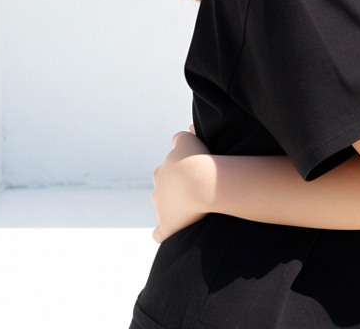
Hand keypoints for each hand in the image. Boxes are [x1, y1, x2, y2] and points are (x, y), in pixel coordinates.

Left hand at [151, 127, 213, 242]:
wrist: (201, 182)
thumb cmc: (198, 159)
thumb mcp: (190, 139)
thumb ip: (186, 133)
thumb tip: (187, 128)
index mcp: (161, 171)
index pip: (169, 169)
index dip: (183, 170)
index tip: (197, 170)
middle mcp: (158, 189)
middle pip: (165, 189)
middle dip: (177, 189)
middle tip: (198, 188)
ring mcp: (161, 208)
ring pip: (164, 207)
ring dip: (175, 207)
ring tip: (194, 208)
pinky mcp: (167, 226)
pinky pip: (160, 233)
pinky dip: (164, 232)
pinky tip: (173, 230)